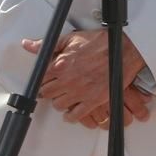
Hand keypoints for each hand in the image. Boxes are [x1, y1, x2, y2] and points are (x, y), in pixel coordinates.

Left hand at [25, 31, 148, 126]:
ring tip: (64, 97)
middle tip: (55, 88)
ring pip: (58, 105)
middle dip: (49, 91)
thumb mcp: (72, 38)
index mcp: (61, 64)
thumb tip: (29, 45)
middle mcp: (68, 80)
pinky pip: (75, 116)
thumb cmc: (102, 43)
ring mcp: (80, 92)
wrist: (126, 50)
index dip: (42, 79)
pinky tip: (72, 111)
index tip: (46, 79)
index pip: (40, 79)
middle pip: (46, 94)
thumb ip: (48, 45)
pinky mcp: (93, 100)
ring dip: (59, 102)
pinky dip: (71, 116)